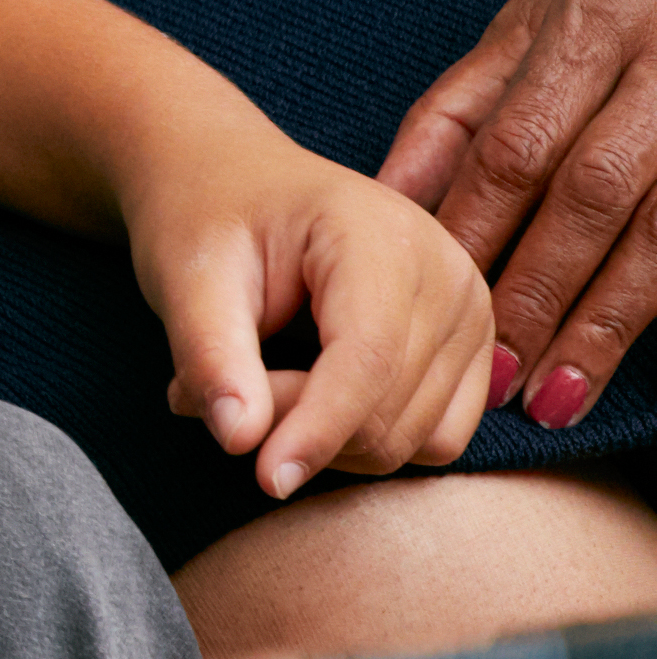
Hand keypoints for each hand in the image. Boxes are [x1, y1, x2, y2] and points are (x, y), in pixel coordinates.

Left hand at [132, 106, 491, 497]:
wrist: (231, 180)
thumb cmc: (203, 216)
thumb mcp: (184, 273)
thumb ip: (211, 355)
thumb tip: (240, 442)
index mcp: (382, 234)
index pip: (368, 361)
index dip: (317, 430)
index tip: (265, 479)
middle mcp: (449, 274)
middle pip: (391, 410)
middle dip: (296, 426)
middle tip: (203, 394)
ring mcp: (473, 315)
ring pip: (417, 439)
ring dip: (327, 440)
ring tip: (246, 385)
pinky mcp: (474, 353)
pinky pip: (435, 438)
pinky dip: (364, 438)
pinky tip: (303, 395)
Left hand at [384, 0, 656, 428]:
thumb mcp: (536, 10)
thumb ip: (467, 104)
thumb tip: (392, 198)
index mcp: (589, 15)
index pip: (514, 144)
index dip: (476, 236)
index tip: (439, 309)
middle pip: (587, 195)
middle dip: (536, 293)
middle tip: (493, 378)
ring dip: (606, 319)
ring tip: (558, 393)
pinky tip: (630, 344)